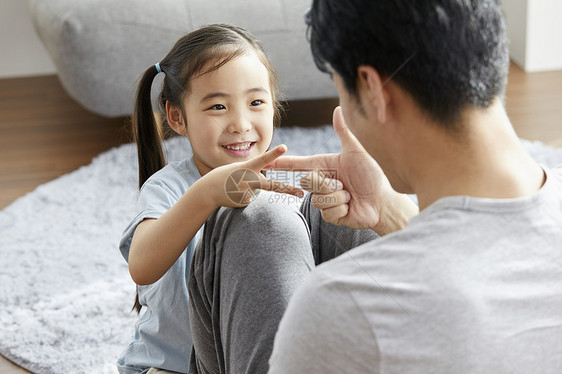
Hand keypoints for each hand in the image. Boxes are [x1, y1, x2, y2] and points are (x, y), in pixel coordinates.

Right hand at [202, 145, 303, 207]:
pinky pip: (252, 197)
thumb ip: (254, 170)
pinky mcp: (246, 201)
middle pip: (272, 185)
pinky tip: (235, 194)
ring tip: (235, 187)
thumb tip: (266, 184)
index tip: (284, 147)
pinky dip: (246, 195)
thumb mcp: (239, 167)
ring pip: (259, 190)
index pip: (263, 159)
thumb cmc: (225, 175)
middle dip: (287, 190)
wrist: (208, 191)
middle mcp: (249, 180)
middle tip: (300, 193)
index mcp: (248, 167)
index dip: (275, 153)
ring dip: (250, 188)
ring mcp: (248, 192)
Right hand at [266, 106, 417, 234]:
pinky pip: (326, 211)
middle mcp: (322, 183)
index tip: (266, 162)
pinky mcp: (330, 215)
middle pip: (307, 182)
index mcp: (324, 166)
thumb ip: (343, 131)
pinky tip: (350, 207)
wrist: (382, 201)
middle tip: (344, 184)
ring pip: (317, 198)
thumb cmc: (371, 175)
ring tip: (350, 196)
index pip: (298, 164)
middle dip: (327, 183)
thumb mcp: (356, 152)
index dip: (282, 164)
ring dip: (338, 196)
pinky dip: (341, 208)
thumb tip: (337, 109)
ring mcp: (325, 200)